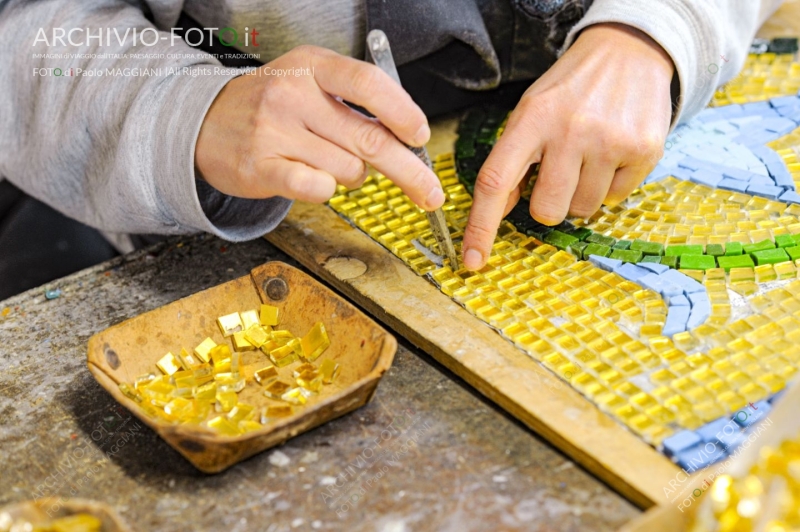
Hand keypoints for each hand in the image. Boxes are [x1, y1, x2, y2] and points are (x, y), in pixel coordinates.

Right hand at [196, 45, 444, 209]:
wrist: (206, 125)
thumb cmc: (272, 107)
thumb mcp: (310, 83)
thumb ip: (355, 103)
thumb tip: (408, 138)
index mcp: (312, 66)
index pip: (369, 83)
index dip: (403, 112)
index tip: (420, 136)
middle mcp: (292, 93)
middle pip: (370, 138)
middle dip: (409, 170)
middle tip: (429, 192)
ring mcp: (274, 130)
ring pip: (348, 170)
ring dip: (352, 177)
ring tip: (328, 164)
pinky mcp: (261, 166)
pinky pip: (316, 188)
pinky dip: (326, 190)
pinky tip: (315, 181)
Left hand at [462, 23, 673, 269]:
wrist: (629, 52)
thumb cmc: (569, 91)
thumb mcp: (530, 113)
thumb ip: (511, 161)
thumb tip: (497, 212)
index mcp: (531, 120)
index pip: (495, 182)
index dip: (481, 227)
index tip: (472, 260)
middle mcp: (570, 131)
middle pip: (546, 211)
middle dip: (548, 203)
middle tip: (559, 173)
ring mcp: (610, 142)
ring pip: (583, 210)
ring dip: (581, 193)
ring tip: (588, 155)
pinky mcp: (644, 151)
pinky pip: (617, 198)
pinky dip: (611, 184)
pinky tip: (612, 152)